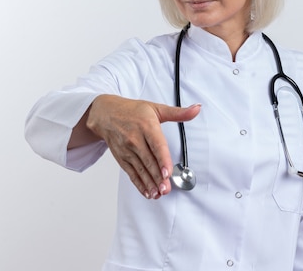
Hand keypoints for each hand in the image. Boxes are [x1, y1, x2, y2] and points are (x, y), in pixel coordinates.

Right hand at [85, 94, 200, 198]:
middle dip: (158, 177)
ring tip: (158, 193)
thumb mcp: (156, 108)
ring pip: (140, 169)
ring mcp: (127, 150)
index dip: (162, 160)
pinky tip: (147, 192)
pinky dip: (139, 184)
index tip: (167, 172)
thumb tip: (197, 109)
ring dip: (150, 183)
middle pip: (149, 161)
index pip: (156, 145)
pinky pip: (131, 173)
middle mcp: (135, 139)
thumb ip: (178, 112)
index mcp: (146, 125)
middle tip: (166, 189)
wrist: (105, 114)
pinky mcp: (121, 158)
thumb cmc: (132, 111)